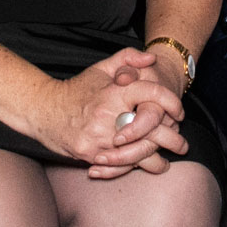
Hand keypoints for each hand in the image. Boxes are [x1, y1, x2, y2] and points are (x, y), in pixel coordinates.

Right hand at [49, 51, 187, 174]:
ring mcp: (100, 138)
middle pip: (151, 130)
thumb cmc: (77, 89)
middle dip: (172, 138)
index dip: (171, 102)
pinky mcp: (92, 155)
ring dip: (157, 159)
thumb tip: (152, 59)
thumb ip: (127, 59)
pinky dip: (135, 168)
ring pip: (138, 153)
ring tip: (167, 161)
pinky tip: (146, 167)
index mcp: (113, 93)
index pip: (151, 95)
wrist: (44, 110)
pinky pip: (119, 166)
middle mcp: (108, 116)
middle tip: (183, 143)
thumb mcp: (100, 68)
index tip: (179, 112)